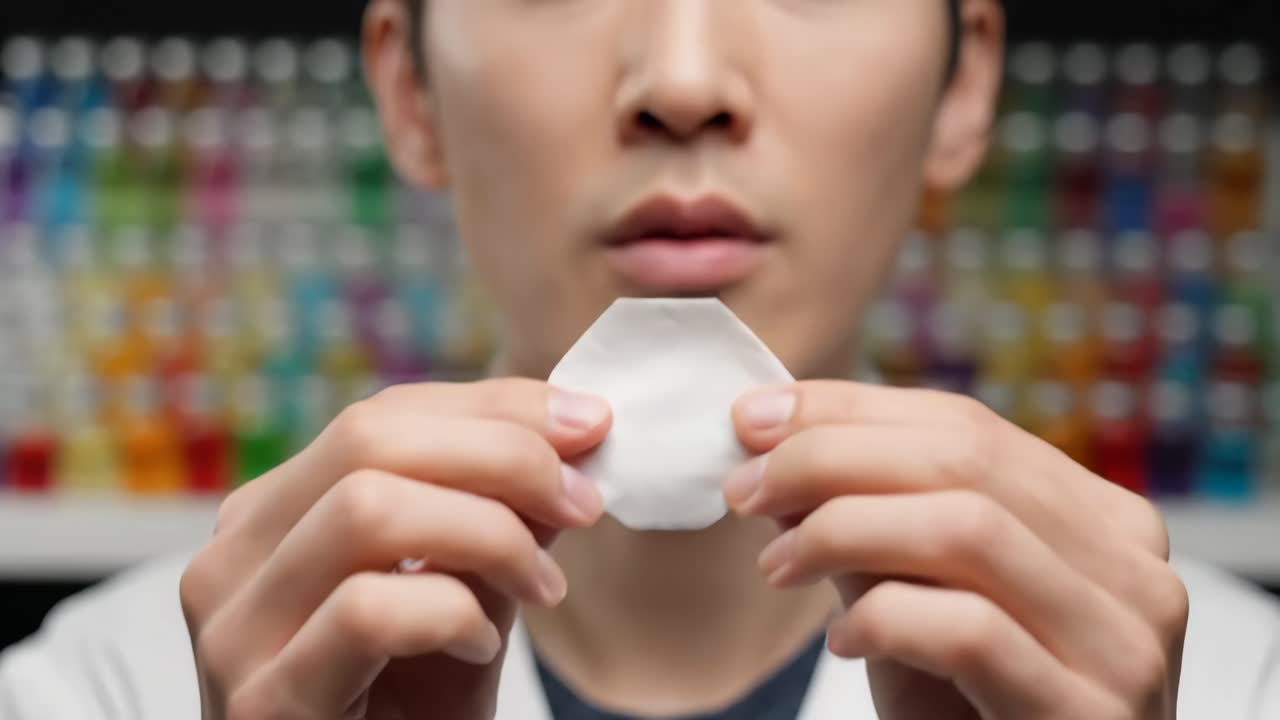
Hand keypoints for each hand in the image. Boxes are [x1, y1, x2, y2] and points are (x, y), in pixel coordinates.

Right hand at [180, 379, 610, 719]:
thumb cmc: (406, 718)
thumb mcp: (464, 602)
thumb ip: (500, 521)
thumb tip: (575, 436)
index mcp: (273, 518)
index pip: (383, 416)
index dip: (495, 407)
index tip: (589, 425)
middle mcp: (233, 558)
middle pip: (368, 438)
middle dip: (502, 454)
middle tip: (583, 500)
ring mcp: (235, 630)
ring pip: (367, 509)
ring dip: (489, 534)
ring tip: (543, 590)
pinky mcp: (263, 700)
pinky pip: (370, 610)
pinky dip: (452, 614)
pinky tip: (478, 647)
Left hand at [727, 382, 1186, 719]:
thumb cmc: (972, 716)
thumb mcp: (916, 605)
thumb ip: (869, 529)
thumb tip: (775, 447)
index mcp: (1099, 520)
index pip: (966, 426)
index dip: (849, 411)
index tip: (754, 420)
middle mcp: (1131, 566)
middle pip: (965, 460)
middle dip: (830, 458)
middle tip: (746, 487)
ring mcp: (1123, 640)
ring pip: (966, 528)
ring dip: (843, 529)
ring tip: (778, 567)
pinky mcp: (1091, 710)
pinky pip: (968, 629)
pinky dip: (884, 619)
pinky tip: (844, 642)